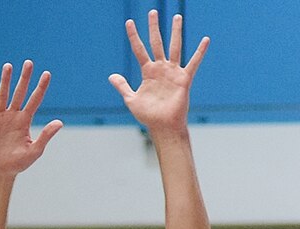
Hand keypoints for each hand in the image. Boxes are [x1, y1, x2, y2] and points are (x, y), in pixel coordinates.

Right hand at [0, 61, 62, 180]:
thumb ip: (46, 136)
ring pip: (3, 95)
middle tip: (29, 63)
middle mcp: (13, 116)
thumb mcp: (34, 151)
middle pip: (19, 93)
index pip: (34, 100)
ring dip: (5, 81)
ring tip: (8, 66)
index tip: (47, 74)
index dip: (41, 87)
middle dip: (24, 78)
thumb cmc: (17, 165)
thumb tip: (60, 123)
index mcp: (25, 121)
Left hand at [109, 11, 208, 134]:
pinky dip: (199, 52)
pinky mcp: (184, 79)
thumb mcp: (131, 100)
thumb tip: (111, 76)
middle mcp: (160, 69)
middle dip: (154, 28)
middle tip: (152, 12)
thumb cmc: (148, 116)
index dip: (134, 36)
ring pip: (174, 47)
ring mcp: (172, 72)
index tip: (129, 22)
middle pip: (156, 43)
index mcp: (147, 72)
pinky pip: (193, 63)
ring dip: (175, 32)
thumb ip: (123, 86)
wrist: (162, 127)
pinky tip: (205, 40)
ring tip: (176, 17)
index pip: (139, 50)